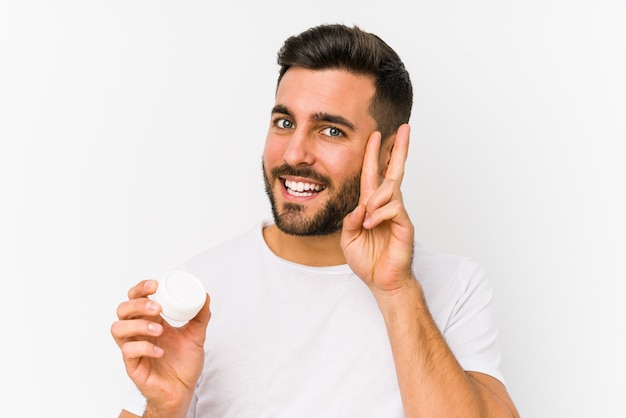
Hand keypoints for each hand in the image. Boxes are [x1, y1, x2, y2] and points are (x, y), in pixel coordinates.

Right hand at [111, 279, 209, 414]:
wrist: (183, 390)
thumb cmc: (184, 363)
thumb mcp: (196, 335)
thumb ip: (201, 316)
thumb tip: (205, 295)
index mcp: (150, 321)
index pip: (135, 298)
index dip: (140, 288)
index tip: (155, 284)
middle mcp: (138, 332)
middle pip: (122, 310)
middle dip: (137, 304)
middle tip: (157, 307)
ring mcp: (133, 348)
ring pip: (118, 329)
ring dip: (138, 324)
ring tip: (159, 329)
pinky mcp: (132, 366)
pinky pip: (128, 351)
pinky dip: (144, 347)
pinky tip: (160, 350)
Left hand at [341, 124, 414, 292]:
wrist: (381, 281)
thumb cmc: (367, 260)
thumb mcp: (348, 238)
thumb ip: (350, 220)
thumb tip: (361, 206)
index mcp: (371, 205)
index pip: (374, 174)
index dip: (374, 155)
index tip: (376, 135)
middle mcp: (386, 205)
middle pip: (394, 170)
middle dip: (399, 148)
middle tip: (404, 128)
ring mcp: (397, 214)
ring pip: (389, 189)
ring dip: (375, 199)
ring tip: (368, 220)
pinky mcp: (405, 224)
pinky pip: (393, 207)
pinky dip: (379, 214)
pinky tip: (372, 225)